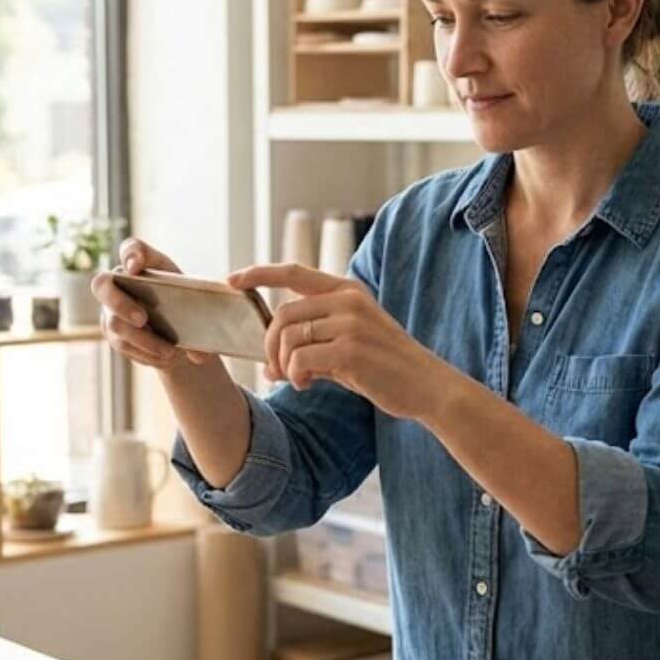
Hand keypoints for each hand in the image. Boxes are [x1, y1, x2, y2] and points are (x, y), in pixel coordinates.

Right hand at [93, 239, 213, 370]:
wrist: (180, 334)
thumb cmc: (188, 305)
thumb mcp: (200, 301)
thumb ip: (206, 313)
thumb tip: (204, 345)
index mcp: (145, 265)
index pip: (131, 248)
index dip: (130, 254)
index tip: (135, 268)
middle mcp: (120, 282)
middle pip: (102, 284)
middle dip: (120, 303)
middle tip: (143, 319)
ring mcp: (111, 308)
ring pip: (114, 323)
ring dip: (143, 339)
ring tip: (169, 351)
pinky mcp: (112, 332)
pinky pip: (123, 344)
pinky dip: (145, 353)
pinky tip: (163, 356)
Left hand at [228, 263, 454, 420]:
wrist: (428, 386)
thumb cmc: (386, 367)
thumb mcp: (350, 343)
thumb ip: (313, 342)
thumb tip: (270, 365)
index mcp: (347, 290)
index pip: (294, 273)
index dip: (259, 273)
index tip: (232, 280)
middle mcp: (348, 300)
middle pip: (283, 315)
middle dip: (269, 346)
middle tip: (274, 370)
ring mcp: (351, 323)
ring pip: (288, 338)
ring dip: (283, 365)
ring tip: (296, 379)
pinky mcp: (351, 350)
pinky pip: (301, 359)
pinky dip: (295, 375)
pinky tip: (308, 385)